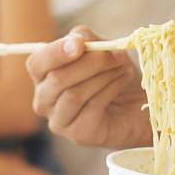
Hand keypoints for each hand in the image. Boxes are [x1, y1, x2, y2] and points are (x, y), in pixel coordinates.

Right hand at [26, 26, 150, 147]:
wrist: (137, 105)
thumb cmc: (114, 74)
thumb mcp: (100, 49)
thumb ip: (85, 39)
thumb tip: (77, 40)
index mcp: (43, 77)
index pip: (37, 63)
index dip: (56, 52)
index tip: (80, 44)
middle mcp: (44, 101)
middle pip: (57, 79)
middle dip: (90, 63)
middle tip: (115, 56)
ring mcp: (59, 121)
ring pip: (74, 94)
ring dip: (103, 76)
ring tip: (122, 68)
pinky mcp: (78, 134)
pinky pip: (92, 106)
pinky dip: (111, 89)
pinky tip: (122, 81)